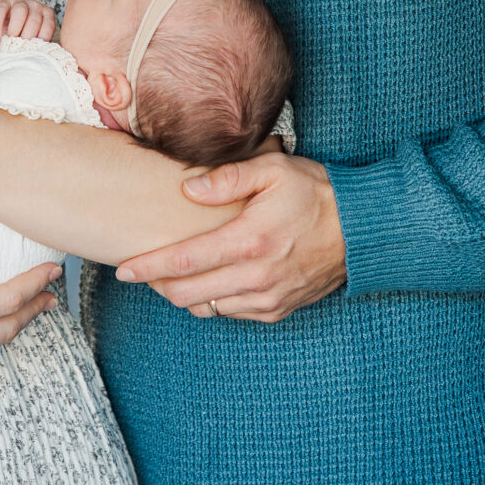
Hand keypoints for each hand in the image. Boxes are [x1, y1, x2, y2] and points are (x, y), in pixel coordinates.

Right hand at [0, 0, 55, 61]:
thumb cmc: (20, 43)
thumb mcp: (33, 44)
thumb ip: (40, 46)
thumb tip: (46, 57)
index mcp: (46, 15)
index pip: (48, 25)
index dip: (41, 39)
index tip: (33, 50)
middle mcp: (35, 6)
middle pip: (35, 18)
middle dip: (27, 35)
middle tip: (20, 46)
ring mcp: (19, 2)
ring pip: (20, 10)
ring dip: (15, 27)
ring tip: (10, 39)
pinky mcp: (4, 2)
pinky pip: (2, 9)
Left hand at [113, 154, 345, 322]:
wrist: (362, 229)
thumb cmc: (315, 193)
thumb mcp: (273, 170)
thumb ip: (227, 178)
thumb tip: (188, 188)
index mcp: (248, 241)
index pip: (183, 261)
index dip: (148, 267)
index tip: (122, 268)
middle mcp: (255, 277)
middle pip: (187, 294)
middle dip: (158, 283)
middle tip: (145, 267)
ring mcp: (267, 298)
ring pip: (206, 308)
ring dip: (185, 293)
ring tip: (176, 271)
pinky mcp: (277, 310)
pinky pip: (231, 313)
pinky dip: (213, 300)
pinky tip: (211, 279)